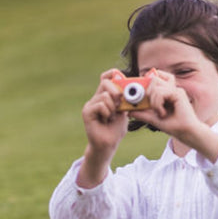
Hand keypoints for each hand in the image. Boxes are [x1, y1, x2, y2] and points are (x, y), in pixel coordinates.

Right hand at [77, 70, 128, 187]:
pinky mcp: (87, 112)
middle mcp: (95, 98)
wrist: (108, 144)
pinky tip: (105, 120)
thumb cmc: (116, 129)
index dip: (113, 74)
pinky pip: (100, 105)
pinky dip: (107, 113)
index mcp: (104, 96)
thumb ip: (125, 100)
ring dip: (113, 108)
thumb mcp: (124, 111)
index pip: (105, 78)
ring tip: (110, 118)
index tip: (121, 78)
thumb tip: (131, 88)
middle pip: (105, 82)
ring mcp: (90, 105)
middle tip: (119, 105)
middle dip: (117, 92)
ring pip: (105, 96)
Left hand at [130, 69, 196, 137]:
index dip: (144, 80)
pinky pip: (161, 93)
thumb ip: (141, 113)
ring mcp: (175, 89)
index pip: (153, 79)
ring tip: (159, 112)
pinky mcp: (178, 93)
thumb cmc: (171, 124)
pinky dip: (157, 104)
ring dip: (153, 102)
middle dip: (146, 93)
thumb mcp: (152, 118)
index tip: (131, 87)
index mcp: (165, 92)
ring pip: (155, 87)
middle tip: (150, 106)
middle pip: (153, 79)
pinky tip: (162, 113)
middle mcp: (170, 88)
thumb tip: (128, 111)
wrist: (184, 131)